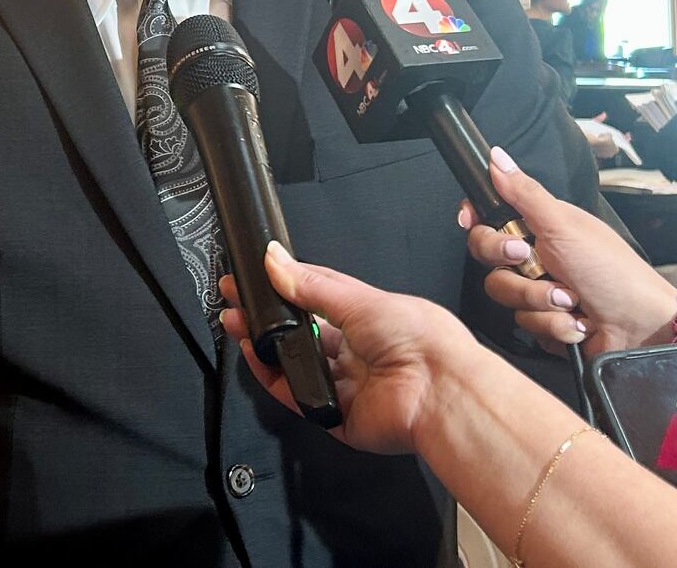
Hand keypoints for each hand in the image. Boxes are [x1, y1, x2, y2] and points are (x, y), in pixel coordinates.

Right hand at [220, 243, 481, 454]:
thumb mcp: (360, 299)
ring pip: (296, 365)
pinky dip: (276, 380)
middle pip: (302, 334)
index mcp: (370, 318)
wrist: (440, 392)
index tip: (254, 275)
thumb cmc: (421, 340)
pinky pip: (299, 398)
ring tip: (240, 326)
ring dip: (267, 347)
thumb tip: (275, 260)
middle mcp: (359, 351)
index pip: (317, 297)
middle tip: (237, 303)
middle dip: (269, 319)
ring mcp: (348, 385)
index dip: (285, 286)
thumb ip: (311, 285)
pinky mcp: (338, 416)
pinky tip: (258, 358)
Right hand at [461, 147, 676, 356]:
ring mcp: (537, 290)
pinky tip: (578, 323)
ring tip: (571, 302)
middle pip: (487, 258)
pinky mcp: (543, 321)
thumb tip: (495, 155)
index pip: (489, 216)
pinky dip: (554, 324)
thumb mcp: (564, 226)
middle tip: (535, 263)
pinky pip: (525, 323)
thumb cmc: (611, 269)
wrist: (640, 327)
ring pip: (504, 294)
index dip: (476, 219)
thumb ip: (524, 193)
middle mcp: (534, 257)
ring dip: (540, 301)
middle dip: (516, 270)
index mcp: (539, 226)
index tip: (471, 220)